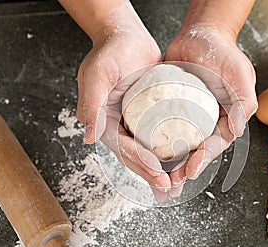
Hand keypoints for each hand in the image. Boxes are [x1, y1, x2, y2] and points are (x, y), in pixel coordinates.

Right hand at [76, 13, 172, 200]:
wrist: (125, 37)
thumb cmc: (110, 51)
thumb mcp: (98, 73)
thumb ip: (91, 103)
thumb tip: (88, 136)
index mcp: (103, 120)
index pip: (121, 146)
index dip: (138, 160)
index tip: (156, 171)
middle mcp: (118, 125)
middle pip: (133, 156)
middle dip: (150, 174)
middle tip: (168, 188)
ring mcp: (133, 122)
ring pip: (146, 152)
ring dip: (159, 170)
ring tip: (175, 185)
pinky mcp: (148, 116)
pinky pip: (158, 137)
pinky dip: (167, 152)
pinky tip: (180, 162)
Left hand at [165, 23, 257, 187]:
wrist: (200, 33)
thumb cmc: (223, 53)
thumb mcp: (240, 75)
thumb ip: (244, 102)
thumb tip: (238, 131)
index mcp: (226, 118)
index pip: (215, 144)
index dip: (203, 159)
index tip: (190, 171)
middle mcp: (207, 120)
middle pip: (196, 150)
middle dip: (184, 168)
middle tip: (171, 184)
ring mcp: (188, 115)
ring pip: (178, 143)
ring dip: (169, 162)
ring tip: (157, 177)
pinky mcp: (171, 107)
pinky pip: (162, 126)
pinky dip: (156, 141)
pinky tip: (146, 152)